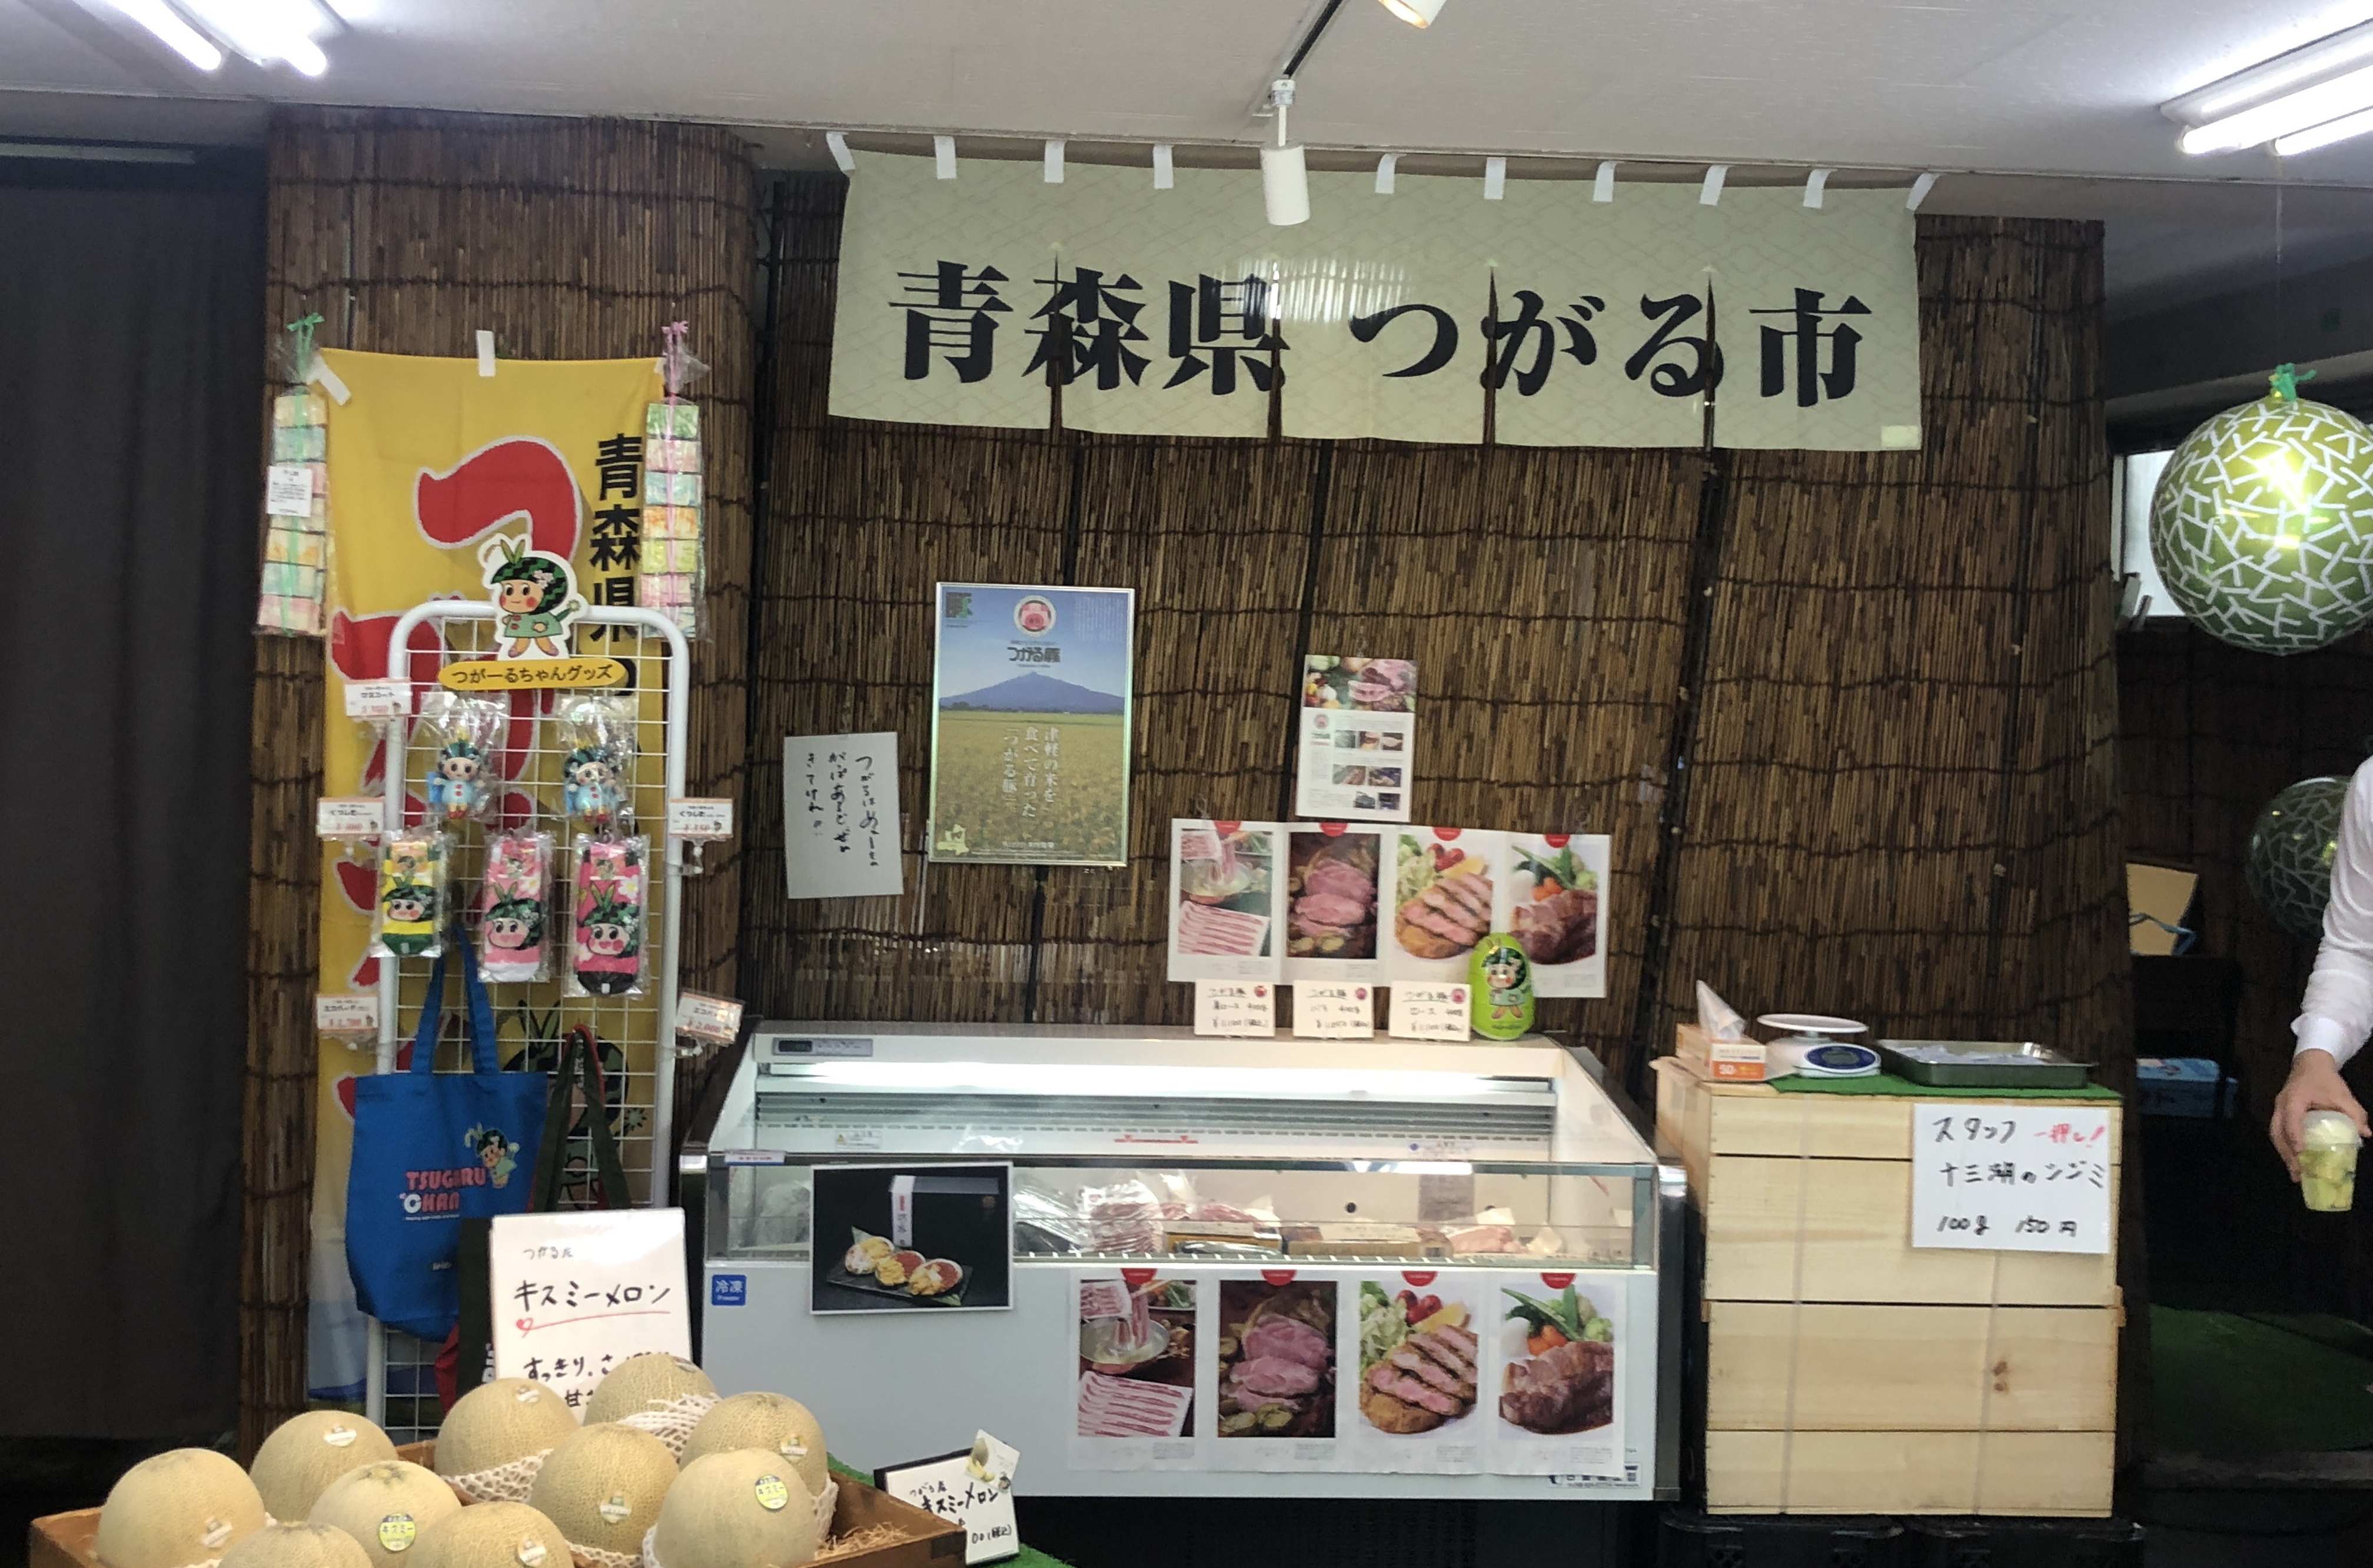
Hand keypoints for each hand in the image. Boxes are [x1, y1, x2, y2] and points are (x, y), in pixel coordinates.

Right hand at [2270, 1050, 2370, 1178]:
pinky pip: (2278, 1133)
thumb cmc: (2325, 1079)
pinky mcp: (2281, 1113)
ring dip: (2284, 1154)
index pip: (2291, 1120)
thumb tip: (2365, 1134)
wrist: (2310, 1063)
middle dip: (2286, 1154)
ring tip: (2296, 1172)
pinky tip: (2294, 1159)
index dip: (2295, 1137)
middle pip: (2277, 1133)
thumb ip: (2354, 1113)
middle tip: (2297, 1172)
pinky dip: (2285, 1147)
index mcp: (2295, 1100)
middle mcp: (2281, 1106)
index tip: (2301, 1154)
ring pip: (2275, 1135)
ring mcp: (2278, 1110)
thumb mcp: (2342, 1094)